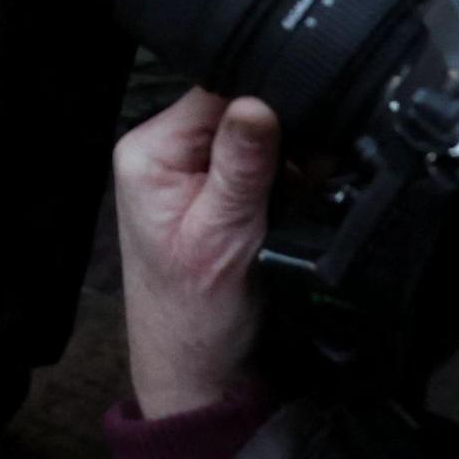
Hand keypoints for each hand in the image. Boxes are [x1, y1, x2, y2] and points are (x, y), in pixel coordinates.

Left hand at [111, 88, 280, 417]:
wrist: (199, 369)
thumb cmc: (196, 313)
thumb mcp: (222, 234)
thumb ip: (242, 166)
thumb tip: (256, 101)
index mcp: (150, 150)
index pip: (213, 89)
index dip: (264, 96)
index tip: (308, 114)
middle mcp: (166, 150)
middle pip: (237, 107)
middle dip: (282, 132)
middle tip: (309, 169)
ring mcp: (193, 171)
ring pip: (258, 135)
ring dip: (289, 158)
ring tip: (299, 194)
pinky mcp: (219, 192)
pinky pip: (262, 165)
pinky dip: (288, 179)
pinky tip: (299, 200)